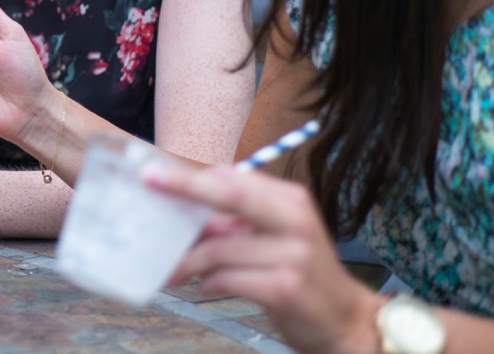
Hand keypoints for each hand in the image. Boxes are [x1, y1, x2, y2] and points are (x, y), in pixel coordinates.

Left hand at [146, 164, 381, 353]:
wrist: (345, 319)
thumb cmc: (299, 271)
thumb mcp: (274, 235)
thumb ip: (235, 219)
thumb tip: (183, 206)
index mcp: (290, 200)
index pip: (233, 179)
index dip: (191, 177)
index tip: (154, 173)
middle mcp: (295, 220)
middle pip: (230, 195)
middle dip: (185, 188)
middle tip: (148, 185)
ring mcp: (293, 255)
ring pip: (219, 248)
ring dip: (188, 260)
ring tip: (173, 270)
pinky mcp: (285, 288)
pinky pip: (227, 279)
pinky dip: (210, 282)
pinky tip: (207, 286)